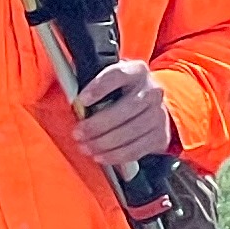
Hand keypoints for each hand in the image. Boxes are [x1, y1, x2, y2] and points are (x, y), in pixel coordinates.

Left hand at [72, 57, 175, 174]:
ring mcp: (159, 114)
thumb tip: (69, 98)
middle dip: (97, 125)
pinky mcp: (160, 135)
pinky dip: (116, 155)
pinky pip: (137, 149)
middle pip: (125, 109)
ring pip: (131, 131)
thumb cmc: (120, 92)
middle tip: (77, 133)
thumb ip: (91, 84)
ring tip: (85, 147)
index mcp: (136, 71)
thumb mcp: (108, 80)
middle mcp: (152, 91)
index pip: (118, 75)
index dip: (99, 87)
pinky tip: (100, 156)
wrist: (151, 106)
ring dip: (104, 143)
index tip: (81, 100)